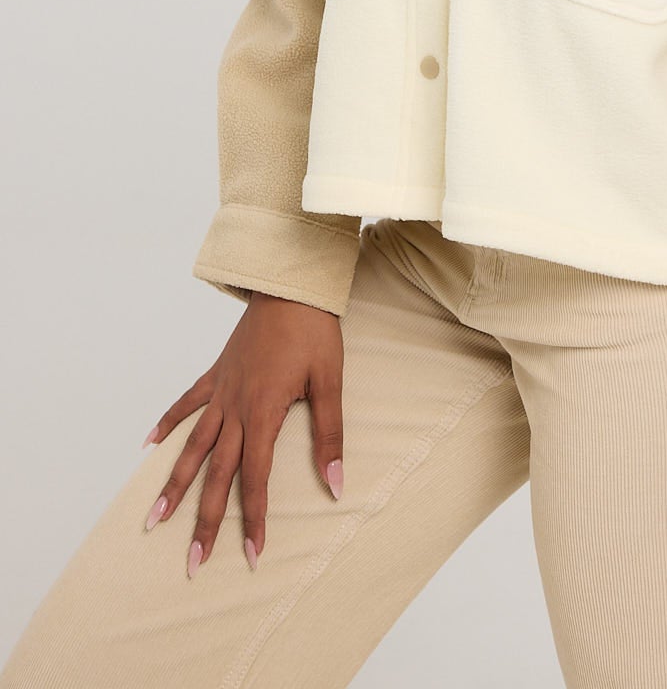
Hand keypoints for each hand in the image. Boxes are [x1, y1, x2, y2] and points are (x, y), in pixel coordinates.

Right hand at [141, 291, 344, 574]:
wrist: (291, 286)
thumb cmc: (314, 332)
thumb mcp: (330, 381)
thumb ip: (329, 435)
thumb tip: (336, 483)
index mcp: (263, 412)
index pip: (255, 478)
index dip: (253, 518)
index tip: (251, 554)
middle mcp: (235, 407)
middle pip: (215, 474)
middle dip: (203, 521)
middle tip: (193, 562)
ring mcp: (221, 390)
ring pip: (193, 446)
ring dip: (174, 484)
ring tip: (155, 519)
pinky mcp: (216, 373)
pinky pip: (186, 403)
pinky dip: (168, 424)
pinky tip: (149, 447)